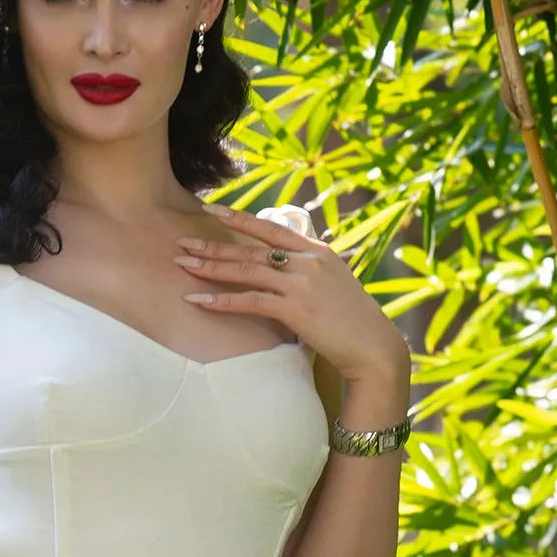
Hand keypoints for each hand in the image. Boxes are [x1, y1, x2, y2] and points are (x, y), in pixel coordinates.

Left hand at [175, 205, 410, 390]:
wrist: (374, 347)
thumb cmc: (353, 322)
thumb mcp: (334, 285)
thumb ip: (309, 272)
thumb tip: (285, 269)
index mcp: (317, 251)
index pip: (270, 227)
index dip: (238, 217)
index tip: (210, 209)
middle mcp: (308, 261)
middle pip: (251, 248)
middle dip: (213, 244)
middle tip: (182, 241)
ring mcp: (302, 283)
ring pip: (247, 270)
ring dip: (211, 267)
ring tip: (182, 264)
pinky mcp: (296, 309)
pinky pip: (250, 301)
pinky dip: (222, 301)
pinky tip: (198, 301)